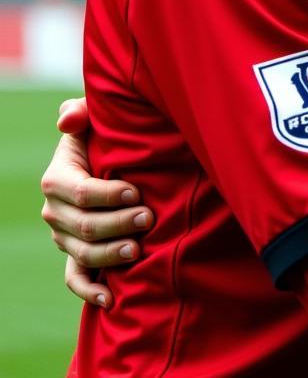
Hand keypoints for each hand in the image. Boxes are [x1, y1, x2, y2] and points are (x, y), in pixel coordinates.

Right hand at [40, 97, 152, 307]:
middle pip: (84, 225)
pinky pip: (76, 278)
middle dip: (118, 223)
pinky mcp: (76, 254)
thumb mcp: (95, 119)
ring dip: (110, 254)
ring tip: (138, 249)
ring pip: (83, 252)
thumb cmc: (106, 135)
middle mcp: (55, 210)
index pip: (81, 191)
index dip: (109, 194)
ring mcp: (64, 236)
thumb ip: (81, 111)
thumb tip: (67, 119)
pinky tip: (112, 300)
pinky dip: (91, 291)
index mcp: (57, 177)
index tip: (137, 192)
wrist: (112, 159)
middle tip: (149, 218)